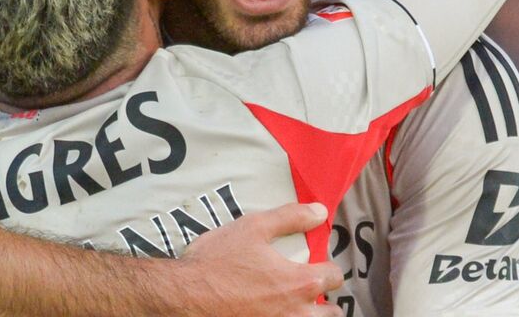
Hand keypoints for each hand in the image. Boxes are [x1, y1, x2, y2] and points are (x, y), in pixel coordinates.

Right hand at [174, 202, 344, 316]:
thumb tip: (320, 211)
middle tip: (308, 291)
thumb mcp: (253, 228)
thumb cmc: (217, 261)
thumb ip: (291, 217)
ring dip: (310, 316)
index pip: (334, 277)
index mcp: (299, 283)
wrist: (184, 295)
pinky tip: (271, 314)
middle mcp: (296, 313)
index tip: (317, 265)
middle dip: (324, 300)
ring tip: (293, 306)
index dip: (328, 268)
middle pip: (331, 312)